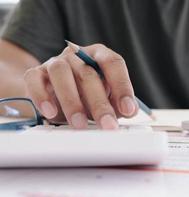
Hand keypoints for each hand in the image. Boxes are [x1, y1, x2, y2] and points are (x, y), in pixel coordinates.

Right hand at [23, 44, 137, 128]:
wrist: (56, 88)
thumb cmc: (88, 93)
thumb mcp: (107, 97)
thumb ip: (117, 102)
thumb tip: (129, 111)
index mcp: (99, 55)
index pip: (113, 63)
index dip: (122, 87)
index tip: (128, 110)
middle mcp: (78, 55)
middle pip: (88, 73)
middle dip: (100, 103)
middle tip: (108, 124)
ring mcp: (55, 62)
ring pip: (61, 73)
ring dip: (72, 101)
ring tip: (80, 124)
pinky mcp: (36, 73)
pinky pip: (34, 80)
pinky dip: (42, 96)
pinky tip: (51, 113)